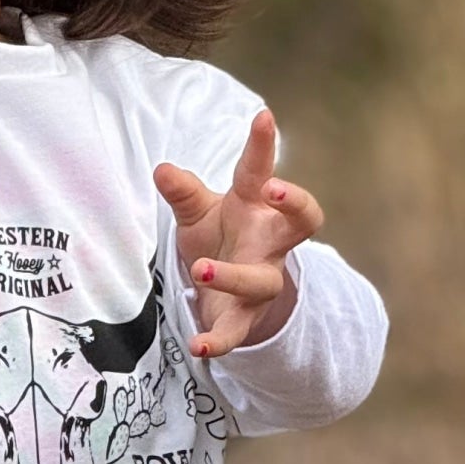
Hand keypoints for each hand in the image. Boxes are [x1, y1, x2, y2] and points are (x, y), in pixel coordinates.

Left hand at [153, 110, 322, 356]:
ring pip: (262, 281)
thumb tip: (161, 169)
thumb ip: (183, 193)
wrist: (228, 291)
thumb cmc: (218, 236)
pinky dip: (217, 341)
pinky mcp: (244, 316)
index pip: (263, 171)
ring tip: (199, 270)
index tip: (263, 116)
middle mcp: (270, 243)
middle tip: (273, 188)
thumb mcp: (197, 212)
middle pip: (303, 222)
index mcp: (256, 207)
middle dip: (296, 203)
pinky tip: (197, 347)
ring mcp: (262, 280)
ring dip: (232, 275)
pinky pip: (235, 332)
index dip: (264, 145)